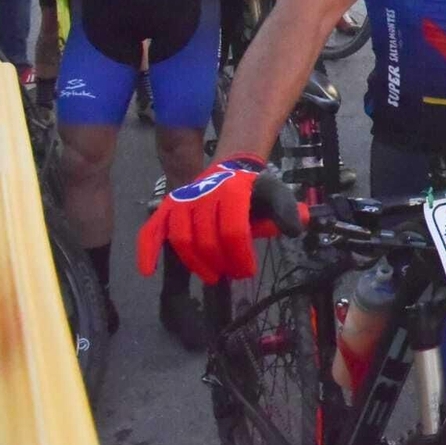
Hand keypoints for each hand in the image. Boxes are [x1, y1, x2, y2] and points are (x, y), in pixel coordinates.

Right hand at [136, 155, 301, 283]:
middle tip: (232, 274)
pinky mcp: (165, 208)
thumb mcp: (275, 194)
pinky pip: (151, 230)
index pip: (233, 230)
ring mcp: (181, 201)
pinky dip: (147, 250)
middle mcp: (203, 195)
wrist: (230, 169)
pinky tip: (148, 271)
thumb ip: (285, 210)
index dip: (240, 255)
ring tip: (212, 276)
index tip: (247, 271)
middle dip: (222, 262)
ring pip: (182, 240)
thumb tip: (298, 225)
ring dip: (196, 264)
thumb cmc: (253, 190)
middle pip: (207, 239)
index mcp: (232, 192)